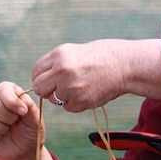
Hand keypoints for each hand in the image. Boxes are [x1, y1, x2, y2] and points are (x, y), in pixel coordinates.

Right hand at [0, 81, 53, 159]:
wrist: (22, 153)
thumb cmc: (29, 133)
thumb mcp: (35, 119)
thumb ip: (29, 105)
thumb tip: (21, 97)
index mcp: (7, 93)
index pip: (3, 88)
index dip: (12, 100)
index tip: (23, 112)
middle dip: (8, 118)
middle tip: (13, 124)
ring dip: (0, 129)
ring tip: (5, 131)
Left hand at [31, 39, 160, 111]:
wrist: (125, 65)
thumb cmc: (100, 56)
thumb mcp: (73, 52)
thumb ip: (55, 63)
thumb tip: (40, 79)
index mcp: (59, 55)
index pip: (36, 71)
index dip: (41, 77)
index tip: (48, 80)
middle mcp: (62, 70)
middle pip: (39, 87)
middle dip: (46, 90)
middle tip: (57, 88)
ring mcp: (72, 87)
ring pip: (53, 99)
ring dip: (62, 97)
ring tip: (77, 87)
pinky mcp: (82, 101)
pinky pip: (68, 107)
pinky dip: (75, 104)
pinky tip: (87, 92)